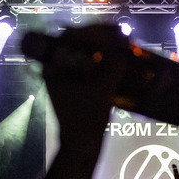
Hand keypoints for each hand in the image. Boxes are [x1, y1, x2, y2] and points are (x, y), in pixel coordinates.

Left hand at [33, 24, 131, 139]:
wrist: (82, 148)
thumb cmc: (85, 121)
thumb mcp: (102, 93)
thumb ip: (113, 69)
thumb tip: (125, 51)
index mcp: (53, 68)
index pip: (70, 36)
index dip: (92, 30)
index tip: (112, 32)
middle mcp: (58, 70)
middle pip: (79, 43)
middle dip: (102, 39)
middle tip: (122, 38)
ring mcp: (68, 79)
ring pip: (88, 55)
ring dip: (106, 50)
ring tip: (124, 48)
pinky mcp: (80, 87)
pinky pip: (94, 67)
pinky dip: (107, 63)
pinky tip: (122, 63)